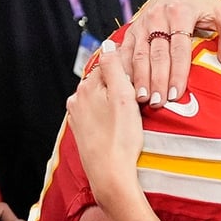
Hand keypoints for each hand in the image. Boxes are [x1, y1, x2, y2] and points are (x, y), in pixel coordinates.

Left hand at [68, 41, 143, 204]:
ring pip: (102, 98)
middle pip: (105, 81)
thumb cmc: (121, 137)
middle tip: (141, 99)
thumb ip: (114, 67)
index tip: (144, 81)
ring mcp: (78, 117)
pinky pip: (100, 114)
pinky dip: (111, 115)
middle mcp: (77, 100)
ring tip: (133, 114)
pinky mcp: (83, 131)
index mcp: (86, 87)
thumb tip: (108, 44)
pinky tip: (122, 125)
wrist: (110, 175)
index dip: (130, 71)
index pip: (110, 65)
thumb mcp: (123, 96)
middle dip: (122, 86)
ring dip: (117, 101)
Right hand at [120, 0, 220, 107]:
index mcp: (181, 14)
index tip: (176, 94)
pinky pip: (125, 49)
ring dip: (139, 78)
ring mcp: (143, 22)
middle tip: (158, 102)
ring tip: (141, 99)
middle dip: (156, 80)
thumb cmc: (206, 2)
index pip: (179, 49)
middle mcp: (159, 17)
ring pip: (138, 53)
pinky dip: (123, 67)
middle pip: (157, 54)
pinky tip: (123, 84)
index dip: (177, 73)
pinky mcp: (134, 26)